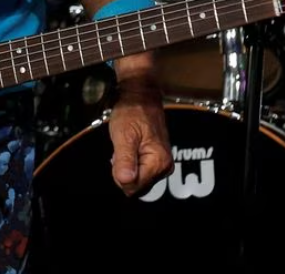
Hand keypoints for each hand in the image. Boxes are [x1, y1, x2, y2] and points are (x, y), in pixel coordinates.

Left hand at [106, 78, 172, 196]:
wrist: (141, 97)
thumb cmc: (132, 112)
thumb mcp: (123, 135)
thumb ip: (124, 160)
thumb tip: (125, 181)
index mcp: (159, 163)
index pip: (134, 187)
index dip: (121, 174)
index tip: (119, 154)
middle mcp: (165, 167)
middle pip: (138, 186)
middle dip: (125, 171)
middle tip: (122, 149)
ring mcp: (163, 164)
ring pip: (139, 180)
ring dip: (128, 167)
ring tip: (126, 147)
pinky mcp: (160, 160)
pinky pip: (142, 172)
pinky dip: (133, 163)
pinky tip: (130, 149)